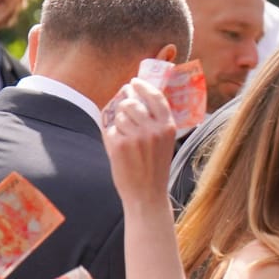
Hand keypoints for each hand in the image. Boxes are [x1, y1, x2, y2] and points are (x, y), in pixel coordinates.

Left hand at [103, 78, 175, 210]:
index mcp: (167, 127)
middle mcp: (153, 129)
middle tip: (124, 116)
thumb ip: (154, 121)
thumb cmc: (154, 169)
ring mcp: (136, 136)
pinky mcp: (120, 145)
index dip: (142, 86)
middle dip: (124, 107)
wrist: (147, 195)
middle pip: (131, 103)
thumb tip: (135, 97)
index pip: (155, 96)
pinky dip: (112, 139)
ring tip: (127, 142)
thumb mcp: (164, 143)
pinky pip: (111, 130)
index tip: (133, 82)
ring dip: (118, 125)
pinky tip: (121, 153)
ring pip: (119, 115)